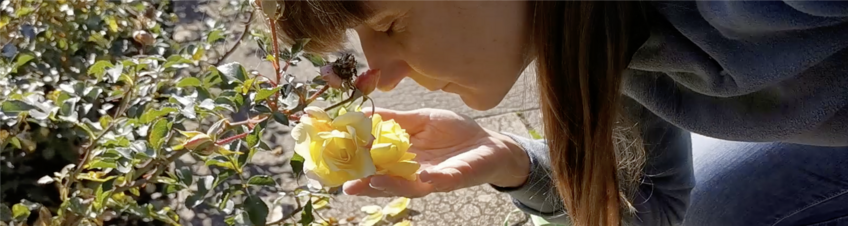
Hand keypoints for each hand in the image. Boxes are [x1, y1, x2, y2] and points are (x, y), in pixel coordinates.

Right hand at [342, 108, 529, 197]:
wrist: (490, 144)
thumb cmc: (455, 132)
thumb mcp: (421, 119)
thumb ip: (395, 120)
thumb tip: (362, 113)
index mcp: (401, 157)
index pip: (374, 162)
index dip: (355, 160)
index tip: (333, 156)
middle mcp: (412, 172)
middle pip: (384, 180)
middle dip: (364, 183)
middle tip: (344, 184)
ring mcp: (432, 178)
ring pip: (407, 186)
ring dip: (389, 186)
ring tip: (371, 182)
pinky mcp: (453, 178)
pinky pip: (441, 181)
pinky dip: (431, 179)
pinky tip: (423, 175)